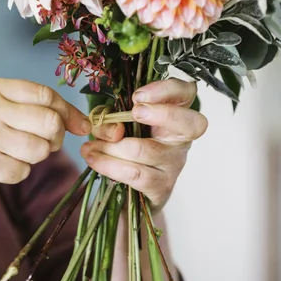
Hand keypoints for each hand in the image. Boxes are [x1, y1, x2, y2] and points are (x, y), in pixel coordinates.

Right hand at [0, 79, 90, 204]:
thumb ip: (21, 105)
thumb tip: (71, 119)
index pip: (45, 94)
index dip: (69, 112)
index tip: (81, 126)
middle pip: (50, 122)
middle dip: (56, 138)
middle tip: (45, 145)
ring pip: (40, 150)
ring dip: (34, 158)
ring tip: (13, 154)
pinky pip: (22, 172)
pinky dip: (17, 173)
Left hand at [80, 79, 207, 211]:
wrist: (128, 190)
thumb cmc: (126, 148)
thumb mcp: (118, 125)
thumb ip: (113, 120)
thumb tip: (114, 129)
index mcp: (174, 115)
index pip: (187, 93)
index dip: (166, 90)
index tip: (137, 96)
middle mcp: (181, 139)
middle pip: (190, 123)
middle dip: (161, 114)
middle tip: (134, 112)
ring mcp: (174, 164)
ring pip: (146, 150)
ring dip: (112, 146)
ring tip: (90, 146)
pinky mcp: (162, 187)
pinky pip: (135, 173)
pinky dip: (109, 165)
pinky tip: (93, 159)